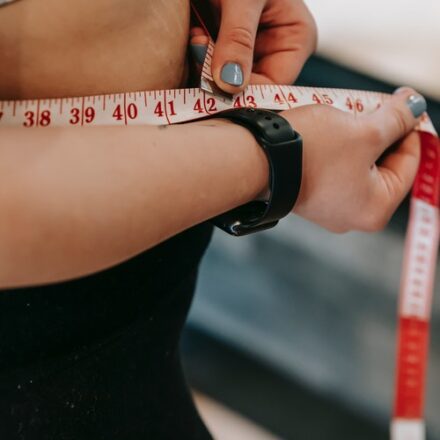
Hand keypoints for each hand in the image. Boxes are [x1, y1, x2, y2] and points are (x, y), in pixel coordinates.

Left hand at [190, 0, 316, 93]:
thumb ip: (238, 39)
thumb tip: (230, 84)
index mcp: (295, 39)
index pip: (274, 84)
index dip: (246, 92)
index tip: (217, 87)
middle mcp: (274, 50)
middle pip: (249, 85)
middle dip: (221, 76)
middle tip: (200, 50)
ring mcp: (250, 51)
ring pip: (227, 79)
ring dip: (206, 65)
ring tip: (196, 36)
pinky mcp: (227, 47)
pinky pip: (212, 66)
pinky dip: (199, 56)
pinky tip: (194, 35)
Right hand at [281, 88, 425, 232]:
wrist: (254, 159)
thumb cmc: (308, 153)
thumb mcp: (364, 130)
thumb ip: (397, 118)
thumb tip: (414, 107)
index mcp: (375, 209)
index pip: (409, 164)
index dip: (410, 129)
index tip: (406, 106)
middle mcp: (353, 214)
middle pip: (382, 165)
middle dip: (381, 132)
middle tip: (375, 106)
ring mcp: (328, 206)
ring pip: (356, 164)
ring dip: (358, 137)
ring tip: (349, 114)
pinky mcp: (309, 194)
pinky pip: (334, 168)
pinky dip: (337, 147)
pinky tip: (329, 129)